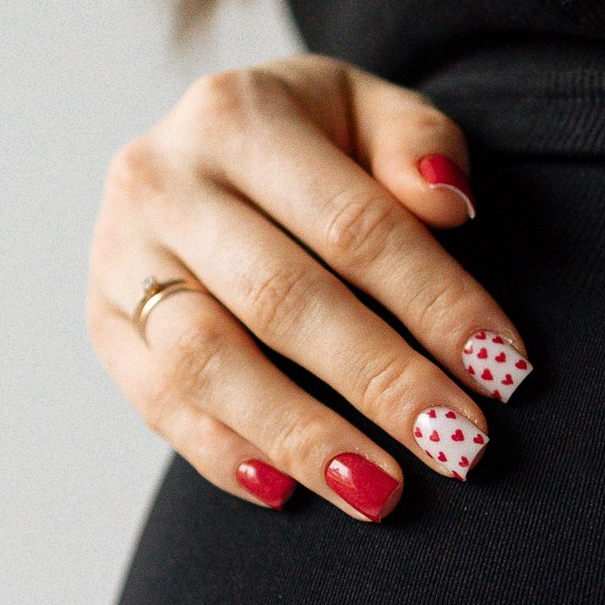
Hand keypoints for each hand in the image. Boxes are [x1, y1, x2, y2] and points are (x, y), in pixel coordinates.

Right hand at [87, 56, 534, 518]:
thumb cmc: (313, 143)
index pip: (353, 223)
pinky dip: (221, 453)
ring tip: (381, 492)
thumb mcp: (369, 112)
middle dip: (381, 381)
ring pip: (207, 361)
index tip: (503, 368)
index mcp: (235, 114)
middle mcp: (161, 180)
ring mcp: (119, 255)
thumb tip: (448, 204)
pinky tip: (287, 491)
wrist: (203, 148)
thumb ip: (420, 143)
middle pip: (282, 298)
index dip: (434, 300)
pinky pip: (156, 404)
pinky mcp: (101, 323)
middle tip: (459, 445)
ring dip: (301, 434)